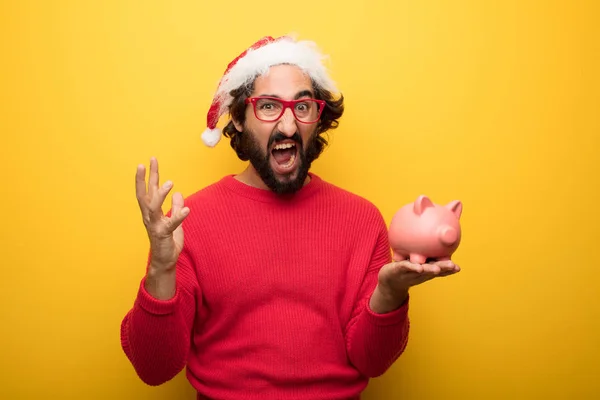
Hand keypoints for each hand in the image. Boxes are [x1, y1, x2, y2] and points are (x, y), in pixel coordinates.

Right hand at [135, 157, 189, 271]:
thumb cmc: (168, 241)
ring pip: (153, 207)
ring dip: (160, 194)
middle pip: (145, 194)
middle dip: (147, 177)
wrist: (165, 261)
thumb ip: (175, 208)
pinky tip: (187, 209)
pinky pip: (171, 224)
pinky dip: (178, 216)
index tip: (149, 161)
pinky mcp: (163, 235)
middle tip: (149, 162)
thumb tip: (179, 194)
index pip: (148, 191)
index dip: (148, 176)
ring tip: (170, 183)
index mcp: (151, 212)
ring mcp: (154, 225)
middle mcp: (149, 217)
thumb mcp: (174, 222)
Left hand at [379, 259, 460, 293]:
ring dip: (429, 270)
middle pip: (433, 271)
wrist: (389, 280)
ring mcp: (409, 273)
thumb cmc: (405, 268)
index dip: (448, 270)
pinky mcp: (398, 270)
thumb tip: (437, 234)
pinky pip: (406, 267)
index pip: (439, 270)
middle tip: (454, 267)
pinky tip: (419, 267)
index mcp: (426, 270)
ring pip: (421, 271)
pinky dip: (413, 267)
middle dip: (444, 269)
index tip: (458, 268)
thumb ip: (427, 251)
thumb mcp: (417, 260)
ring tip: (437, 269)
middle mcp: (420, 273)